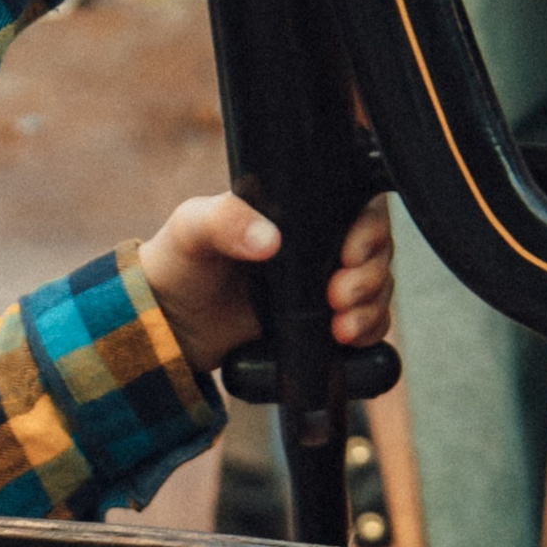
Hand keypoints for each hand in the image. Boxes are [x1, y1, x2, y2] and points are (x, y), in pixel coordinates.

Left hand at [138, 192, 395, 381]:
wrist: (168, 325)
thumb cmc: (178, 262)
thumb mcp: (193, 231)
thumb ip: (224, 221)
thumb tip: (270, 240)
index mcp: (299, 211)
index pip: (359, 207)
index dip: (368, 229)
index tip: (350, 254)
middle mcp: (320, 245)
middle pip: (376, 251)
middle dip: (369, 277)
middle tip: (338, 296)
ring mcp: (323, 285)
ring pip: (377, 289)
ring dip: (371, 308)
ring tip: (340, 326)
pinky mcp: (322, 323)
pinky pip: (368, 324)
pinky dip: (369, 332)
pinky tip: (347, 339)